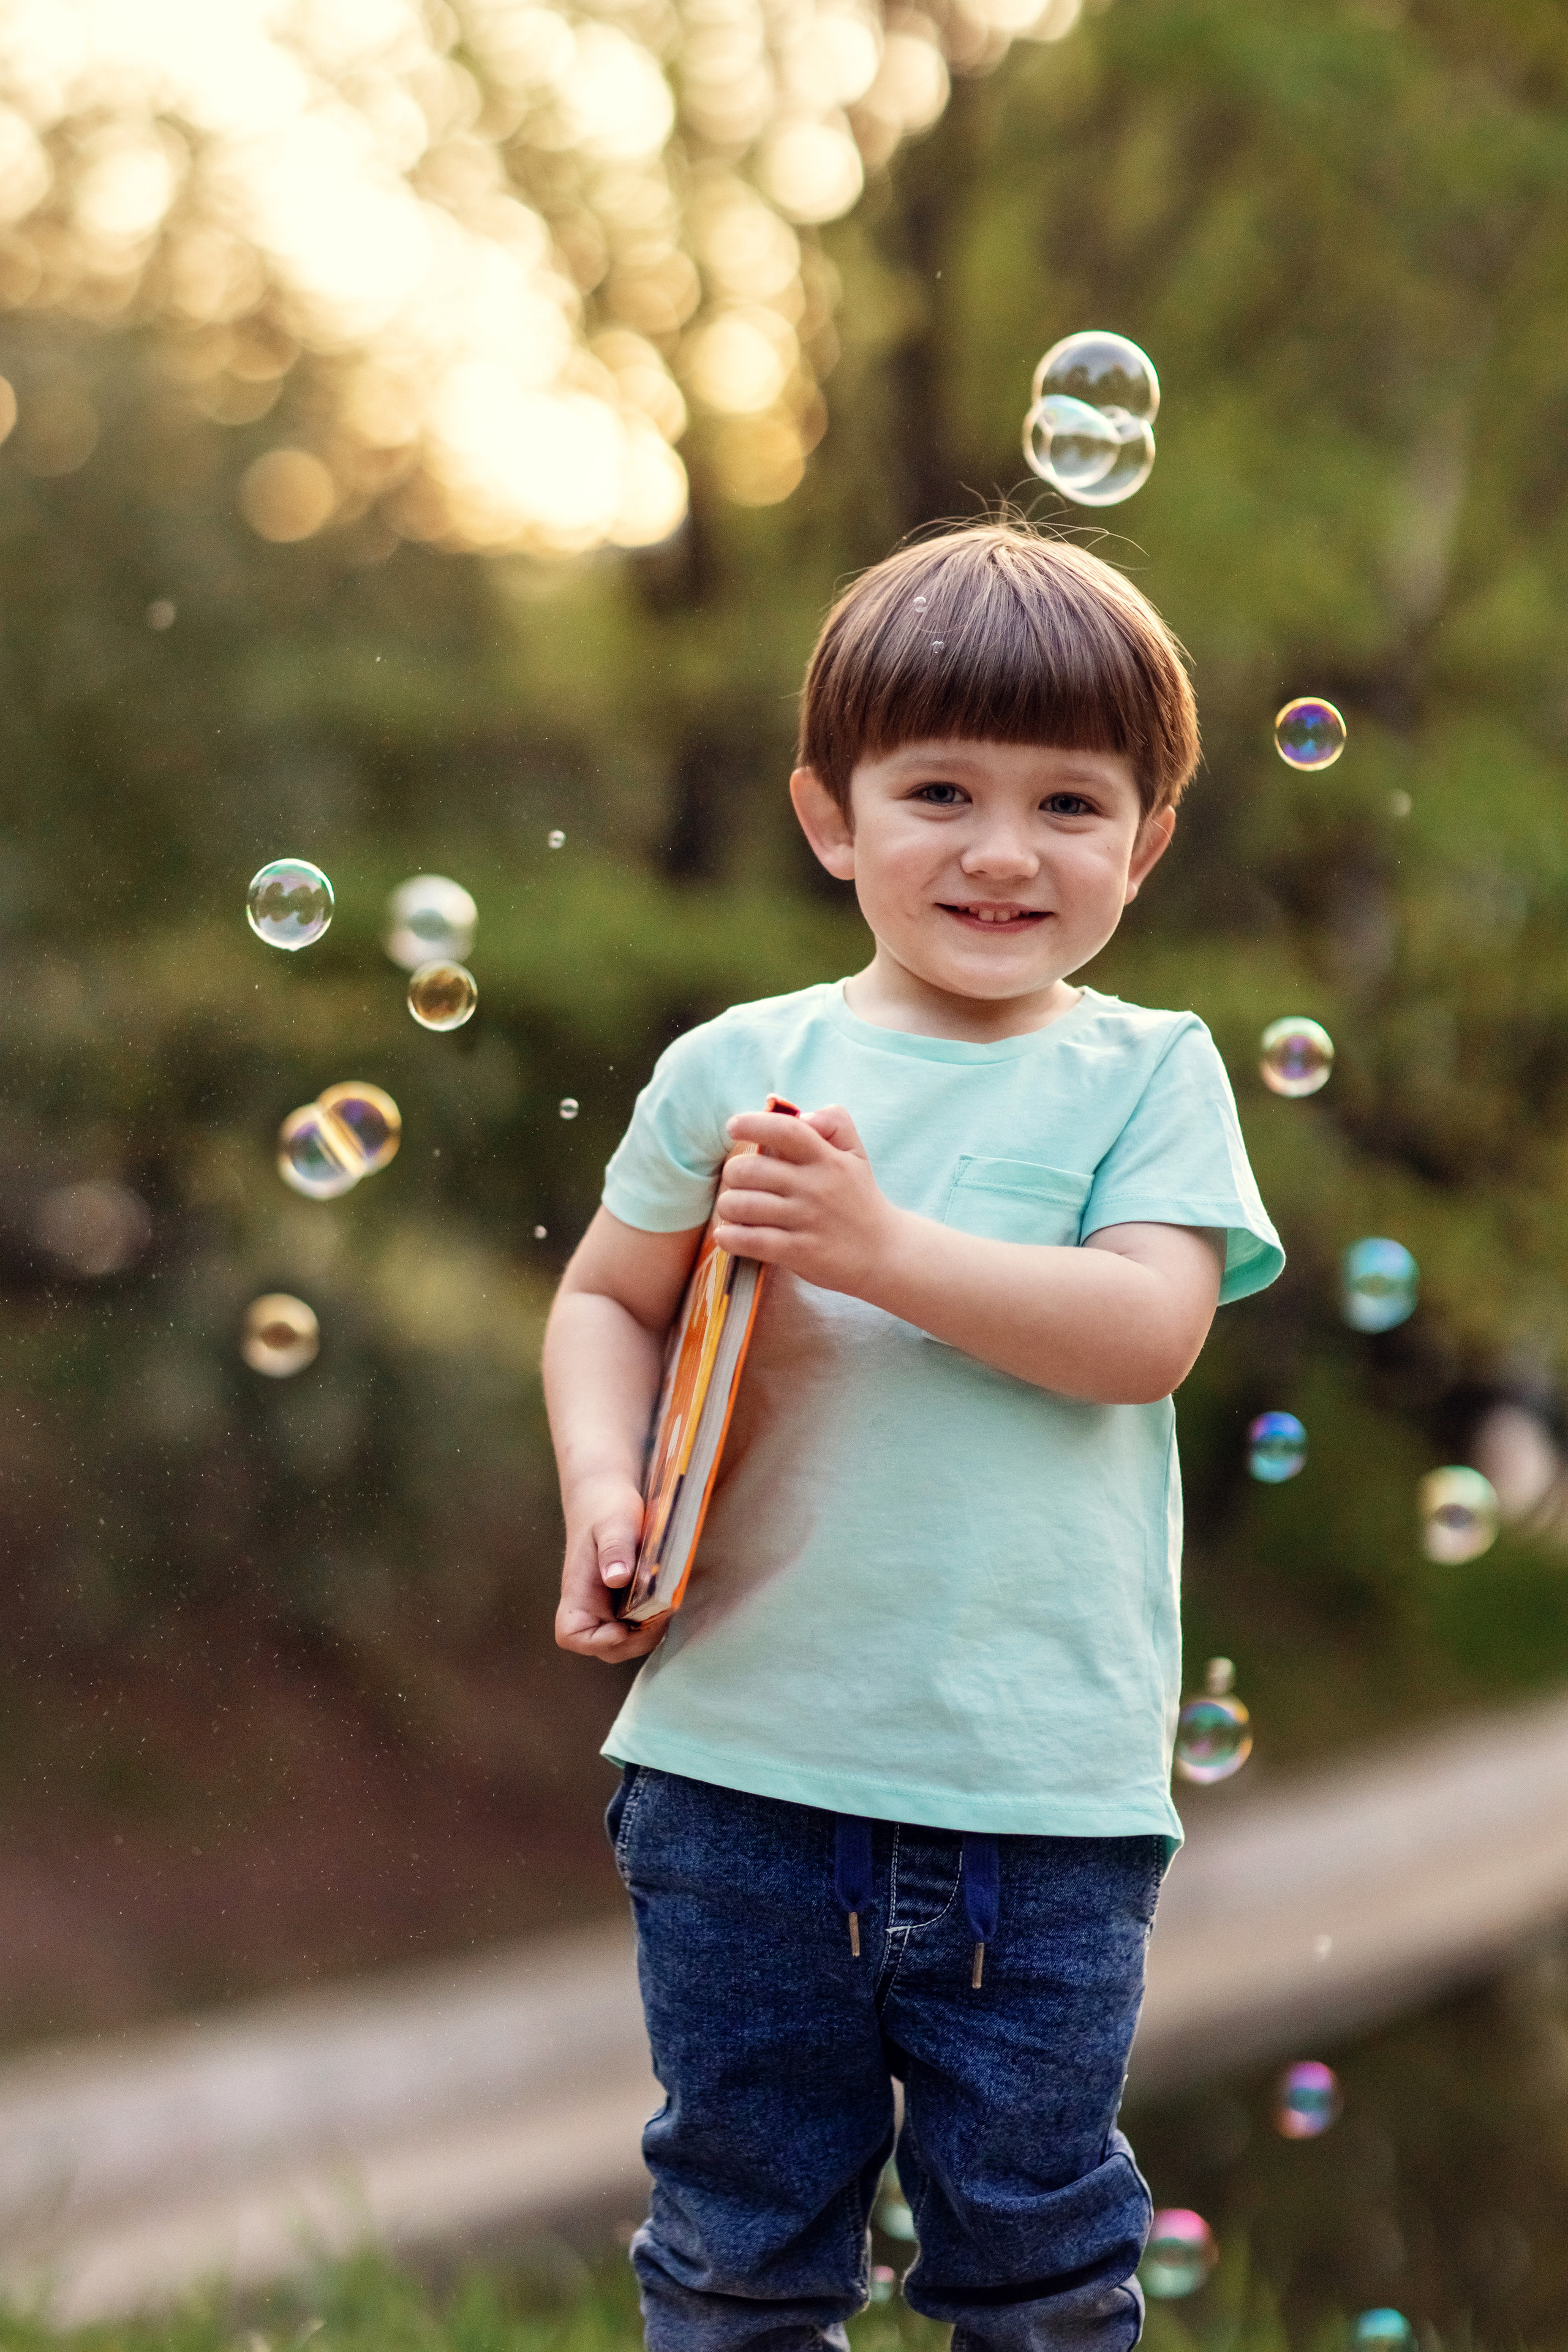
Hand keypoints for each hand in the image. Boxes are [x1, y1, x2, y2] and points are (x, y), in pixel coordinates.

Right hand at [555, 1471, 670, 1661]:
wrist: (606, 1495)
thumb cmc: (606, 1507)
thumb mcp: (614, 1522)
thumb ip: (615, 1548)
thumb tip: (618, 1578)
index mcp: (578, 1591)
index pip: (571, 1635)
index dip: (595, 1641)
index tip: (622, 1627)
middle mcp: (590, 1605)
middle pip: (606, 1647)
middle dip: (635, 1640)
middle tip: (661, 1615)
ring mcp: (608, 1606)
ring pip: (626, 1641)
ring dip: (648, 1632)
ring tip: (668, 1607)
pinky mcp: (626, 1602)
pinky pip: (638, 1624)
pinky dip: (654, 1620)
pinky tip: (669, 1600)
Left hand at [713, 1105, 900, 1298]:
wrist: (885, 1253)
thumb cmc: (860, 1200)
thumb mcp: (856, 1154)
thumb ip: (834, 1122)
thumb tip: (802, 1115)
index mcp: (827, 1159)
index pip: (785, 1130)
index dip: (753, 1124)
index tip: (733, 1126)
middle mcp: (815, 1187)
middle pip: (750, 1170)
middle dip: (732, 1174)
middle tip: (737, 1182)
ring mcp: (807, 1220)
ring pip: (743, 1206)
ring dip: (728, 1207)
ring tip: (734, 1209)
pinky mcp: (799, 1252)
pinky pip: (751, 1240)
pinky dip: (730, 1237)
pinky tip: (728, 1235)